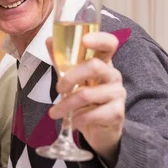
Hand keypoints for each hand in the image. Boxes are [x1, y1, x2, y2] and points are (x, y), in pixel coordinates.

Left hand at [47, 32, 125, 165]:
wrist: (98, 129)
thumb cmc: (85, 99)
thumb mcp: (72, 78)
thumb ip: (62, 61)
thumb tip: (50, 40)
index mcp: (104, 62)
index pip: (109, 44)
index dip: (99, 39)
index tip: (84, 40)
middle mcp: (113, 75)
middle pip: (94, 66)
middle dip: (69, 78)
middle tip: (57, 89)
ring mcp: (118, 94)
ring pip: (87, 94)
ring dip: (65, 105)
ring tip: (54, 113)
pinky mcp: (117, 113)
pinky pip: (91, 114)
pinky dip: (76, 119)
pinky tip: (72, 121)